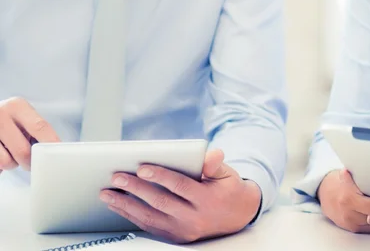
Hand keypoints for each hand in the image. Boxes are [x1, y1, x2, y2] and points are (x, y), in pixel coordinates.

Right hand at [0, 97, 59, 172]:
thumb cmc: (9, 118)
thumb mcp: (22, 115)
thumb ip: (35, 128)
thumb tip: (54, 147)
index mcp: (17, 106)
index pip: (40, 127)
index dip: (50, 143)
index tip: (57, 154)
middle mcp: (1, 115)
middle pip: (23, 150)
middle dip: (30, 161)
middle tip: (31, 162)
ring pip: (7, 161)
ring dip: (13, 164)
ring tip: (12, 154)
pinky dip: (1, 166)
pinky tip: (2, 154)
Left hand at [99, 149, 261, 243]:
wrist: (238, 216)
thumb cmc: (227, 187)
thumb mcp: (226, 172)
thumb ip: (214, 164)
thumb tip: (211, 155)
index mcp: (207, 199)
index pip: (180, 186)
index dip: (160, 176)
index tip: (141, 167)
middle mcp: (194, 218)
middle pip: (160, 202)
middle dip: (135, 189)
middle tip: (116, 176)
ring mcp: (183, 231)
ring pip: (150, 218)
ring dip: (126, 205)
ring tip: (107, 193)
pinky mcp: (176, 238)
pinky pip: (150, 227)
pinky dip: (132, 216)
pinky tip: (119, 206)